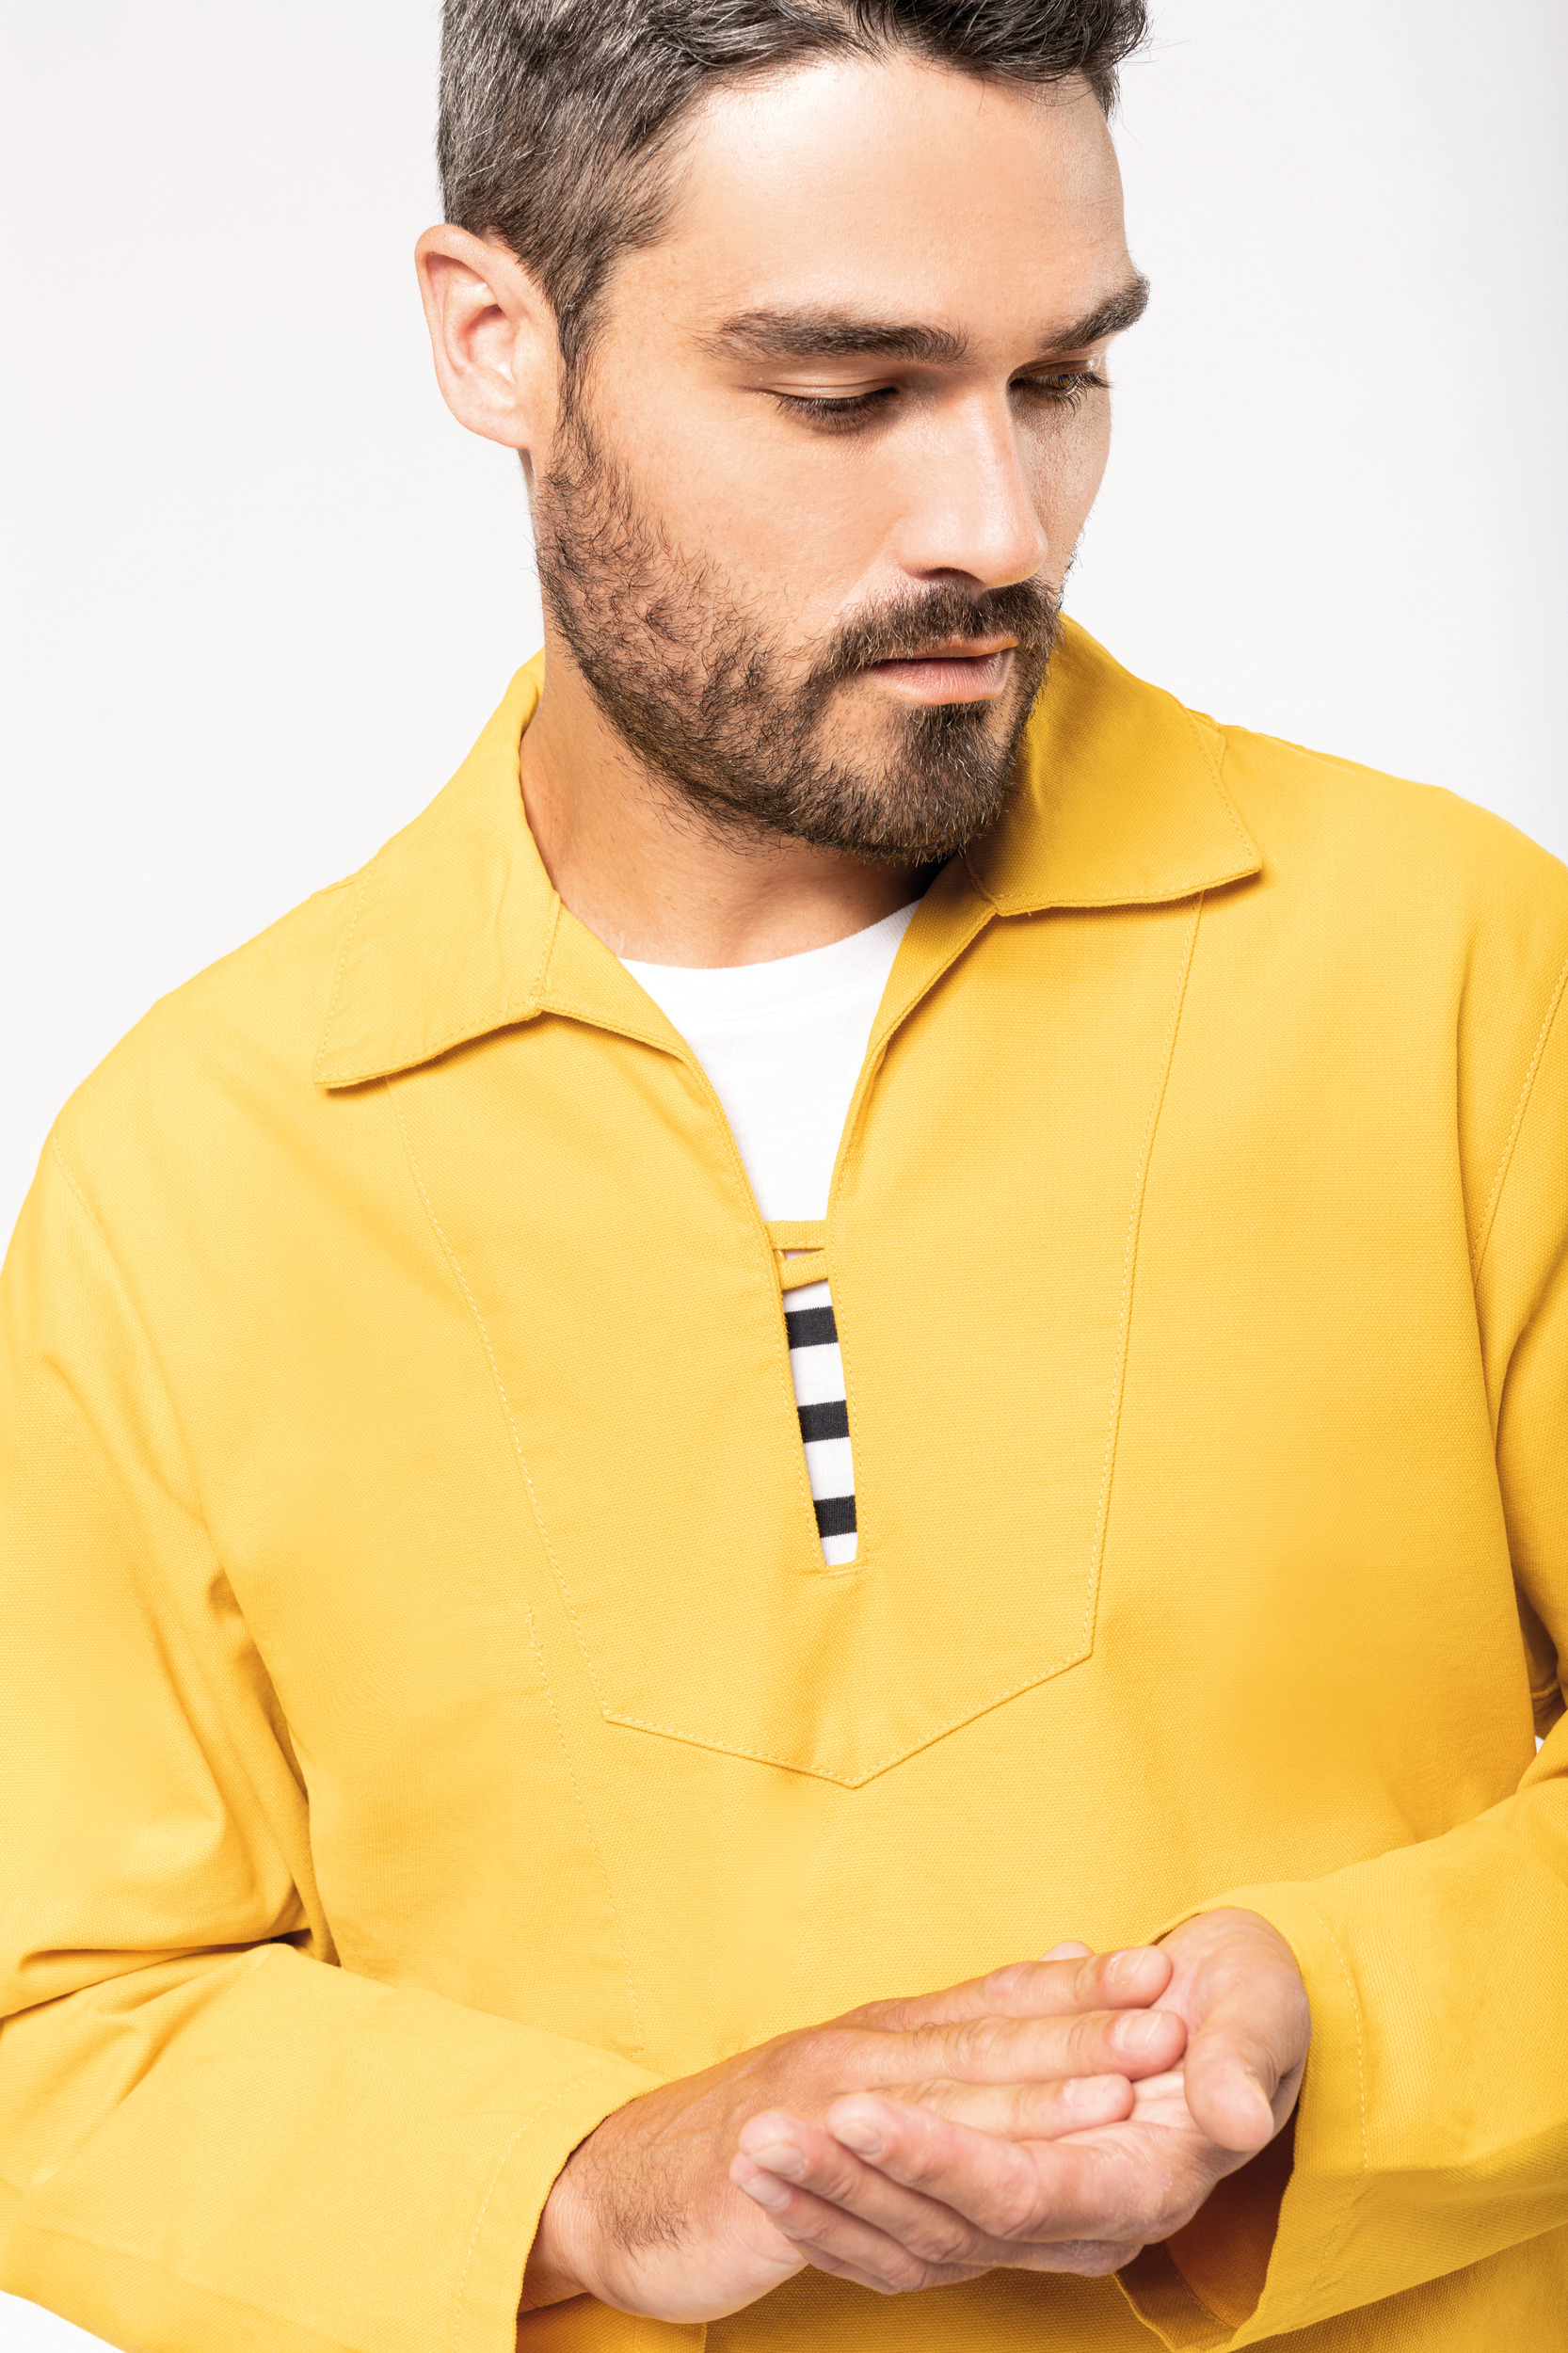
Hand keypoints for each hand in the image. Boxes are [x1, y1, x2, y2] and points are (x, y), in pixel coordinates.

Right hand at [521, 1944, 1182, 2322]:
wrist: (630, 2181)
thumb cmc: (763, 2125)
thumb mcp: (866, 2064)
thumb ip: (962, 2026)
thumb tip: (1067, 1960)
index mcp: (889, 2031)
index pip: (1000, 1999)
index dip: (1084, 1989)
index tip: (1168, 1970)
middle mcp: (858, 2054)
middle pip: (986, 2043)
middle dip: (1083, 2034)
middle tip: (1168, 2022)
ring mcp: (814, 2110)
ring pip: (939, 2109)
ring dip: (1026, 2101)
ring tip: (1108, 2097)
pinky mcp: (775, 2176)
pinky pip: (859, 2186)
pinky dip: (916, 2178)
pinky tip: (968, 2188)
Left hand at [730, 1909, 1309, 2295]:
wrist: (1236, 2007)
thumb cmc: (1249, 2003)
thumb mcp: (1262, 2017)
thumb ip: (1240, 2069)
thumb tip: (1222, 2117)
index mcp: (1142, 2183)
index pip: (1021, 2191)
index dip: (937, 2158)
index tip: (855, 2111)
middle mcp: (1087, 2221)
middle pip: (949, 2227)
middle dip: (849, 2184)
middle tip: (760, 2134)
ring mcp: (1044, 2219)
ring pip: (918, 2238)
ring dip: (827, 2200)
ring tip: (747, 2149)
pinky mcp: (1007, 2200)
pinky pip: (912, 2229)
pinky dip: (842, 2208)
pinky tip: (778, 2176)